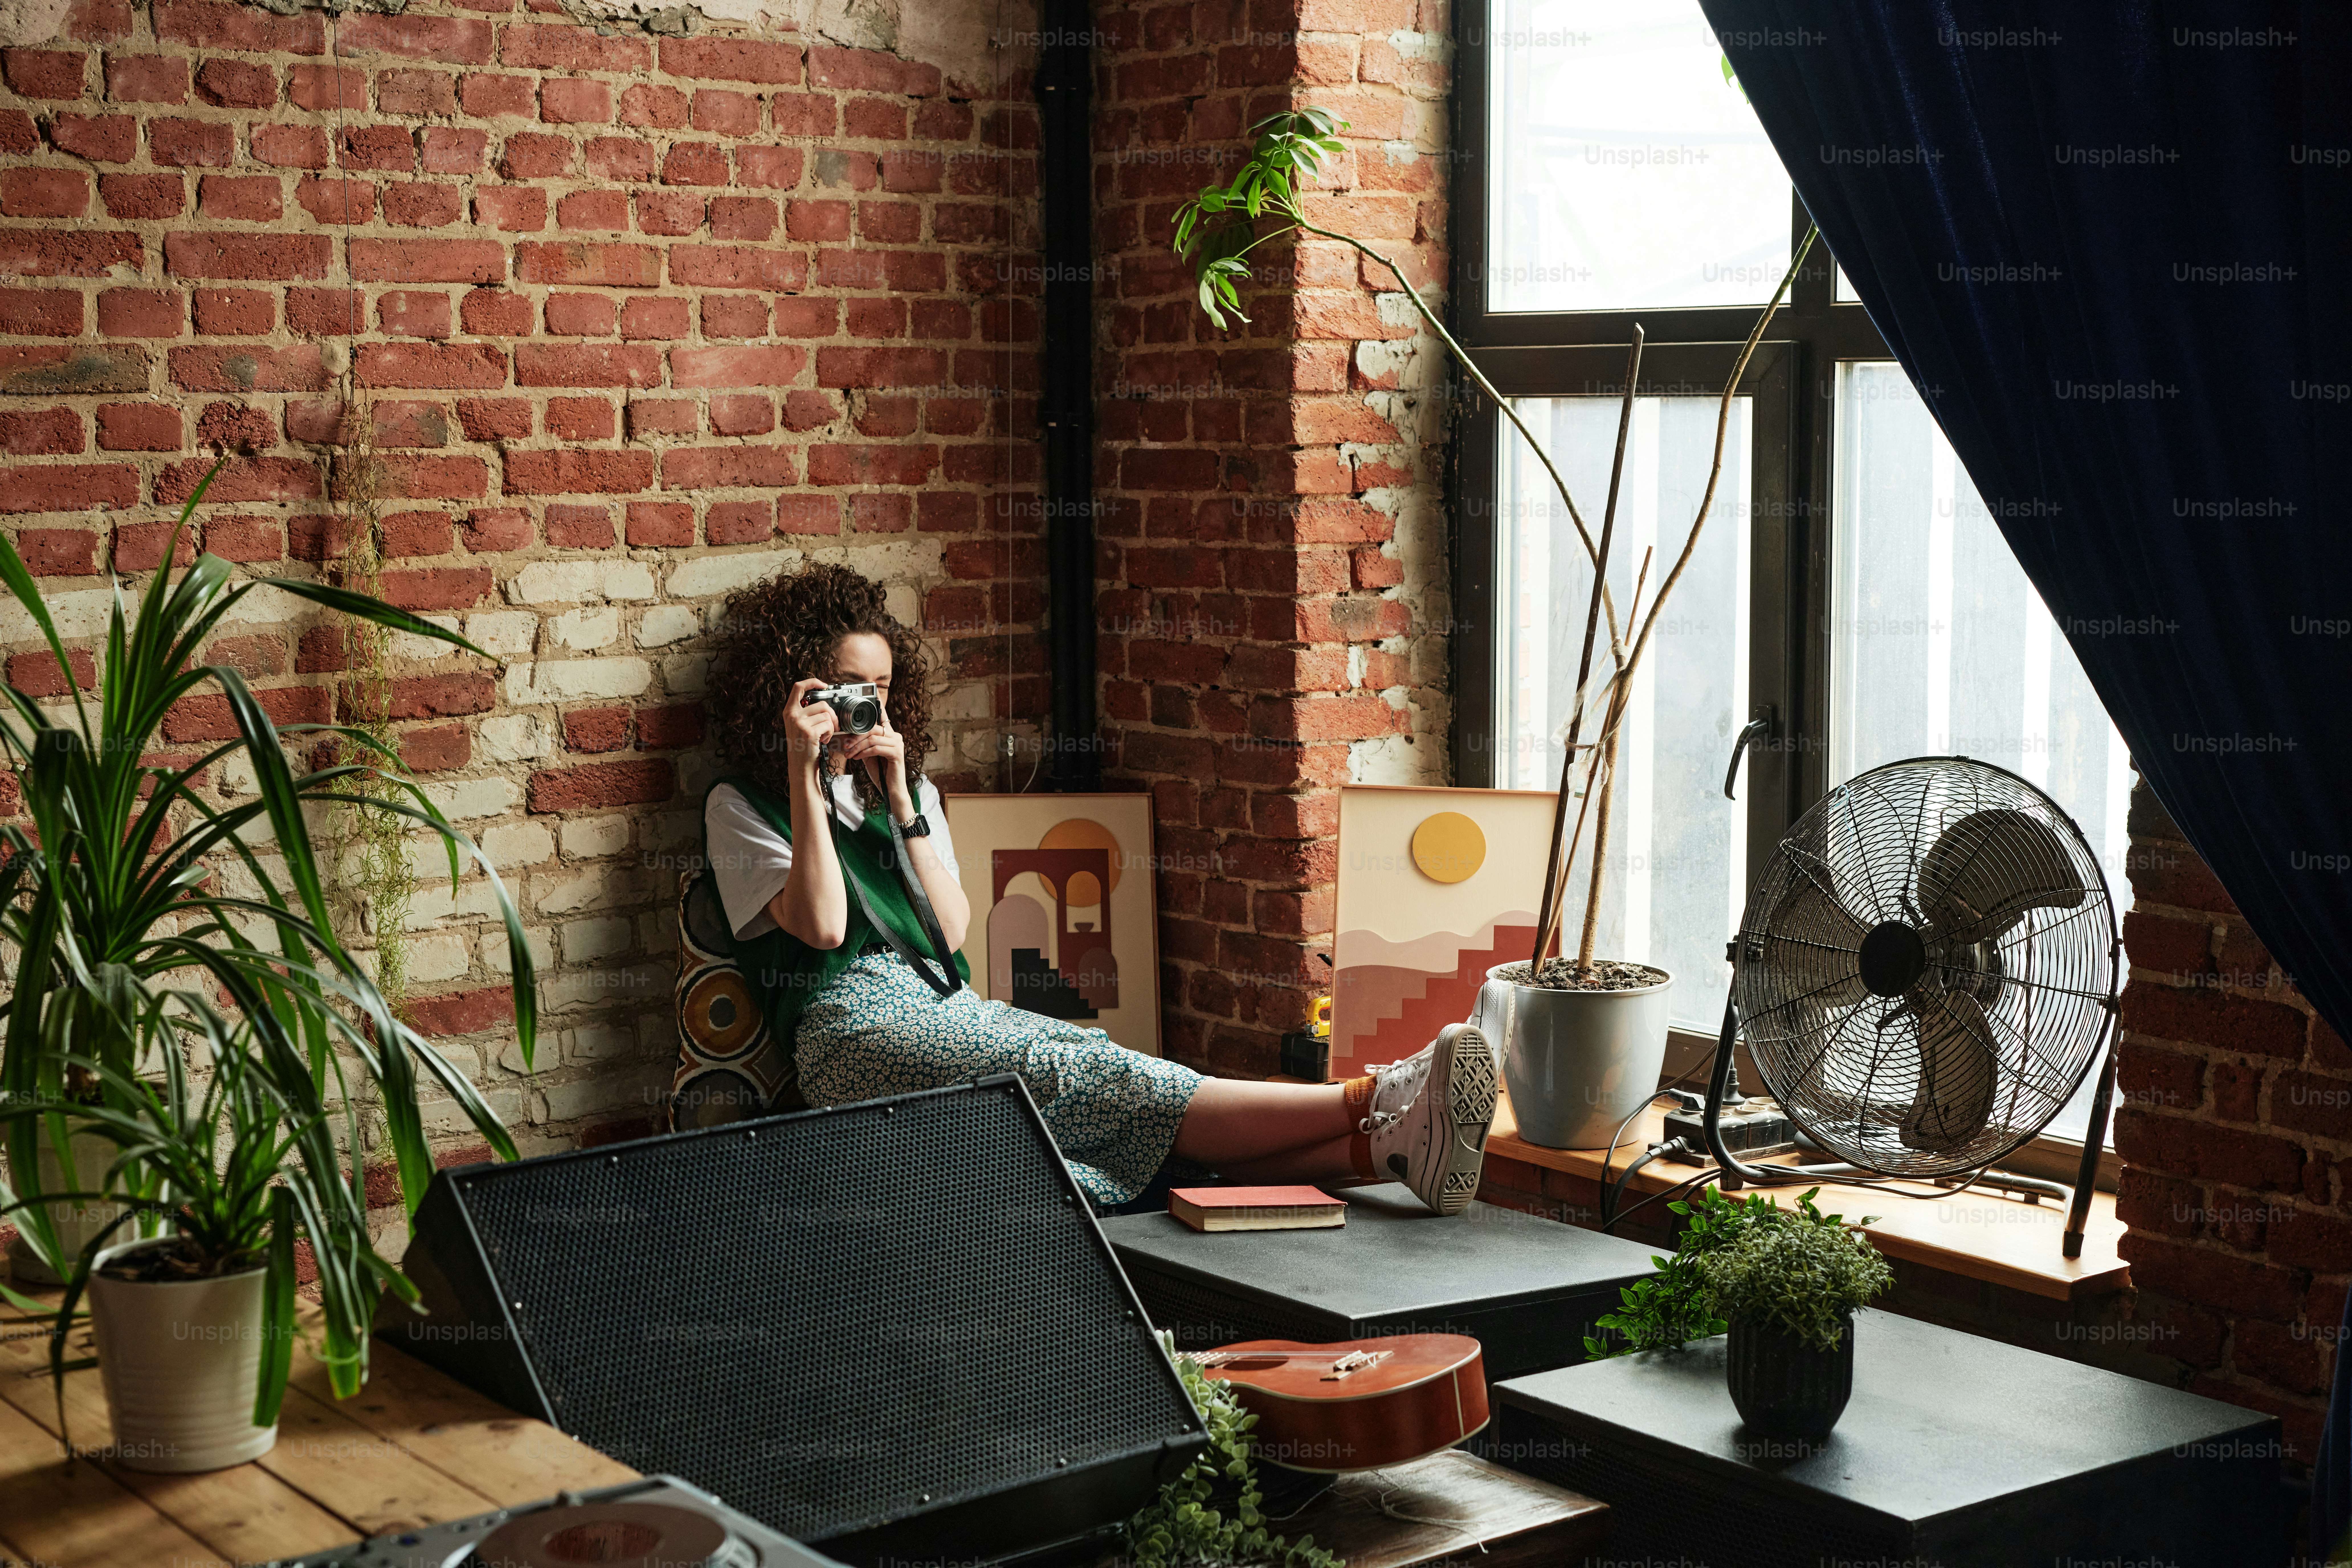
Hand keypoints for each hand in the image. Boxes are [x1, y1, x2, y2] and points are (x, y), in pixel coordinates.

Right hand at [781, 677, 836, 773]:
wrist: (801, 765)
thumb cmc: (804, 746)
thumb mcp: (799, 725)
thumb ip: (806, 711)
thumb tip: (823, 699)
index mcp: (789, 711)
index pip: (798, 687)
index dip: (812, 682)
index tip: (823, 685)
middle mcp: (792, 715)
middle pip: (822, 703)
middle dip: (832, 715)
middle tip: (830, 726)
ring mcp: (799, 723)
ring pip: (827, 715)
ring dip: (831, 726)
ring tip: (823, 735)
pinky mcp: (808, 732)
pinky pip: (829, 725)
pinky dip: (830, 733)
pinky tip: (823, 740)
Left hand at [835, 704, 913, 819]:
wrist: (891, 789)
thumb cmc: (881, 772)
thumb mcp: (869, 755)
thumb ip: (864, 744)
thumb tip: (848, 736)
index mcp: (891, 735)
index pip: (881, 718)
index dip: (873, 712)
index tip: (858, 715)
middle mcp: (896, 737)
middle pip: (873, 729)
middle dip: (856, 737)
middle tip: (846, 745)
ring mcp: (898, 744)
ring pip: (873, 739)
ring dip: (857, 746)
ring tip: (849, 754)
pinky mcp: (897, 753)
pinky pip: (876, 749)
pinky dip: (864, 753)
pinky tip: (857, 758)